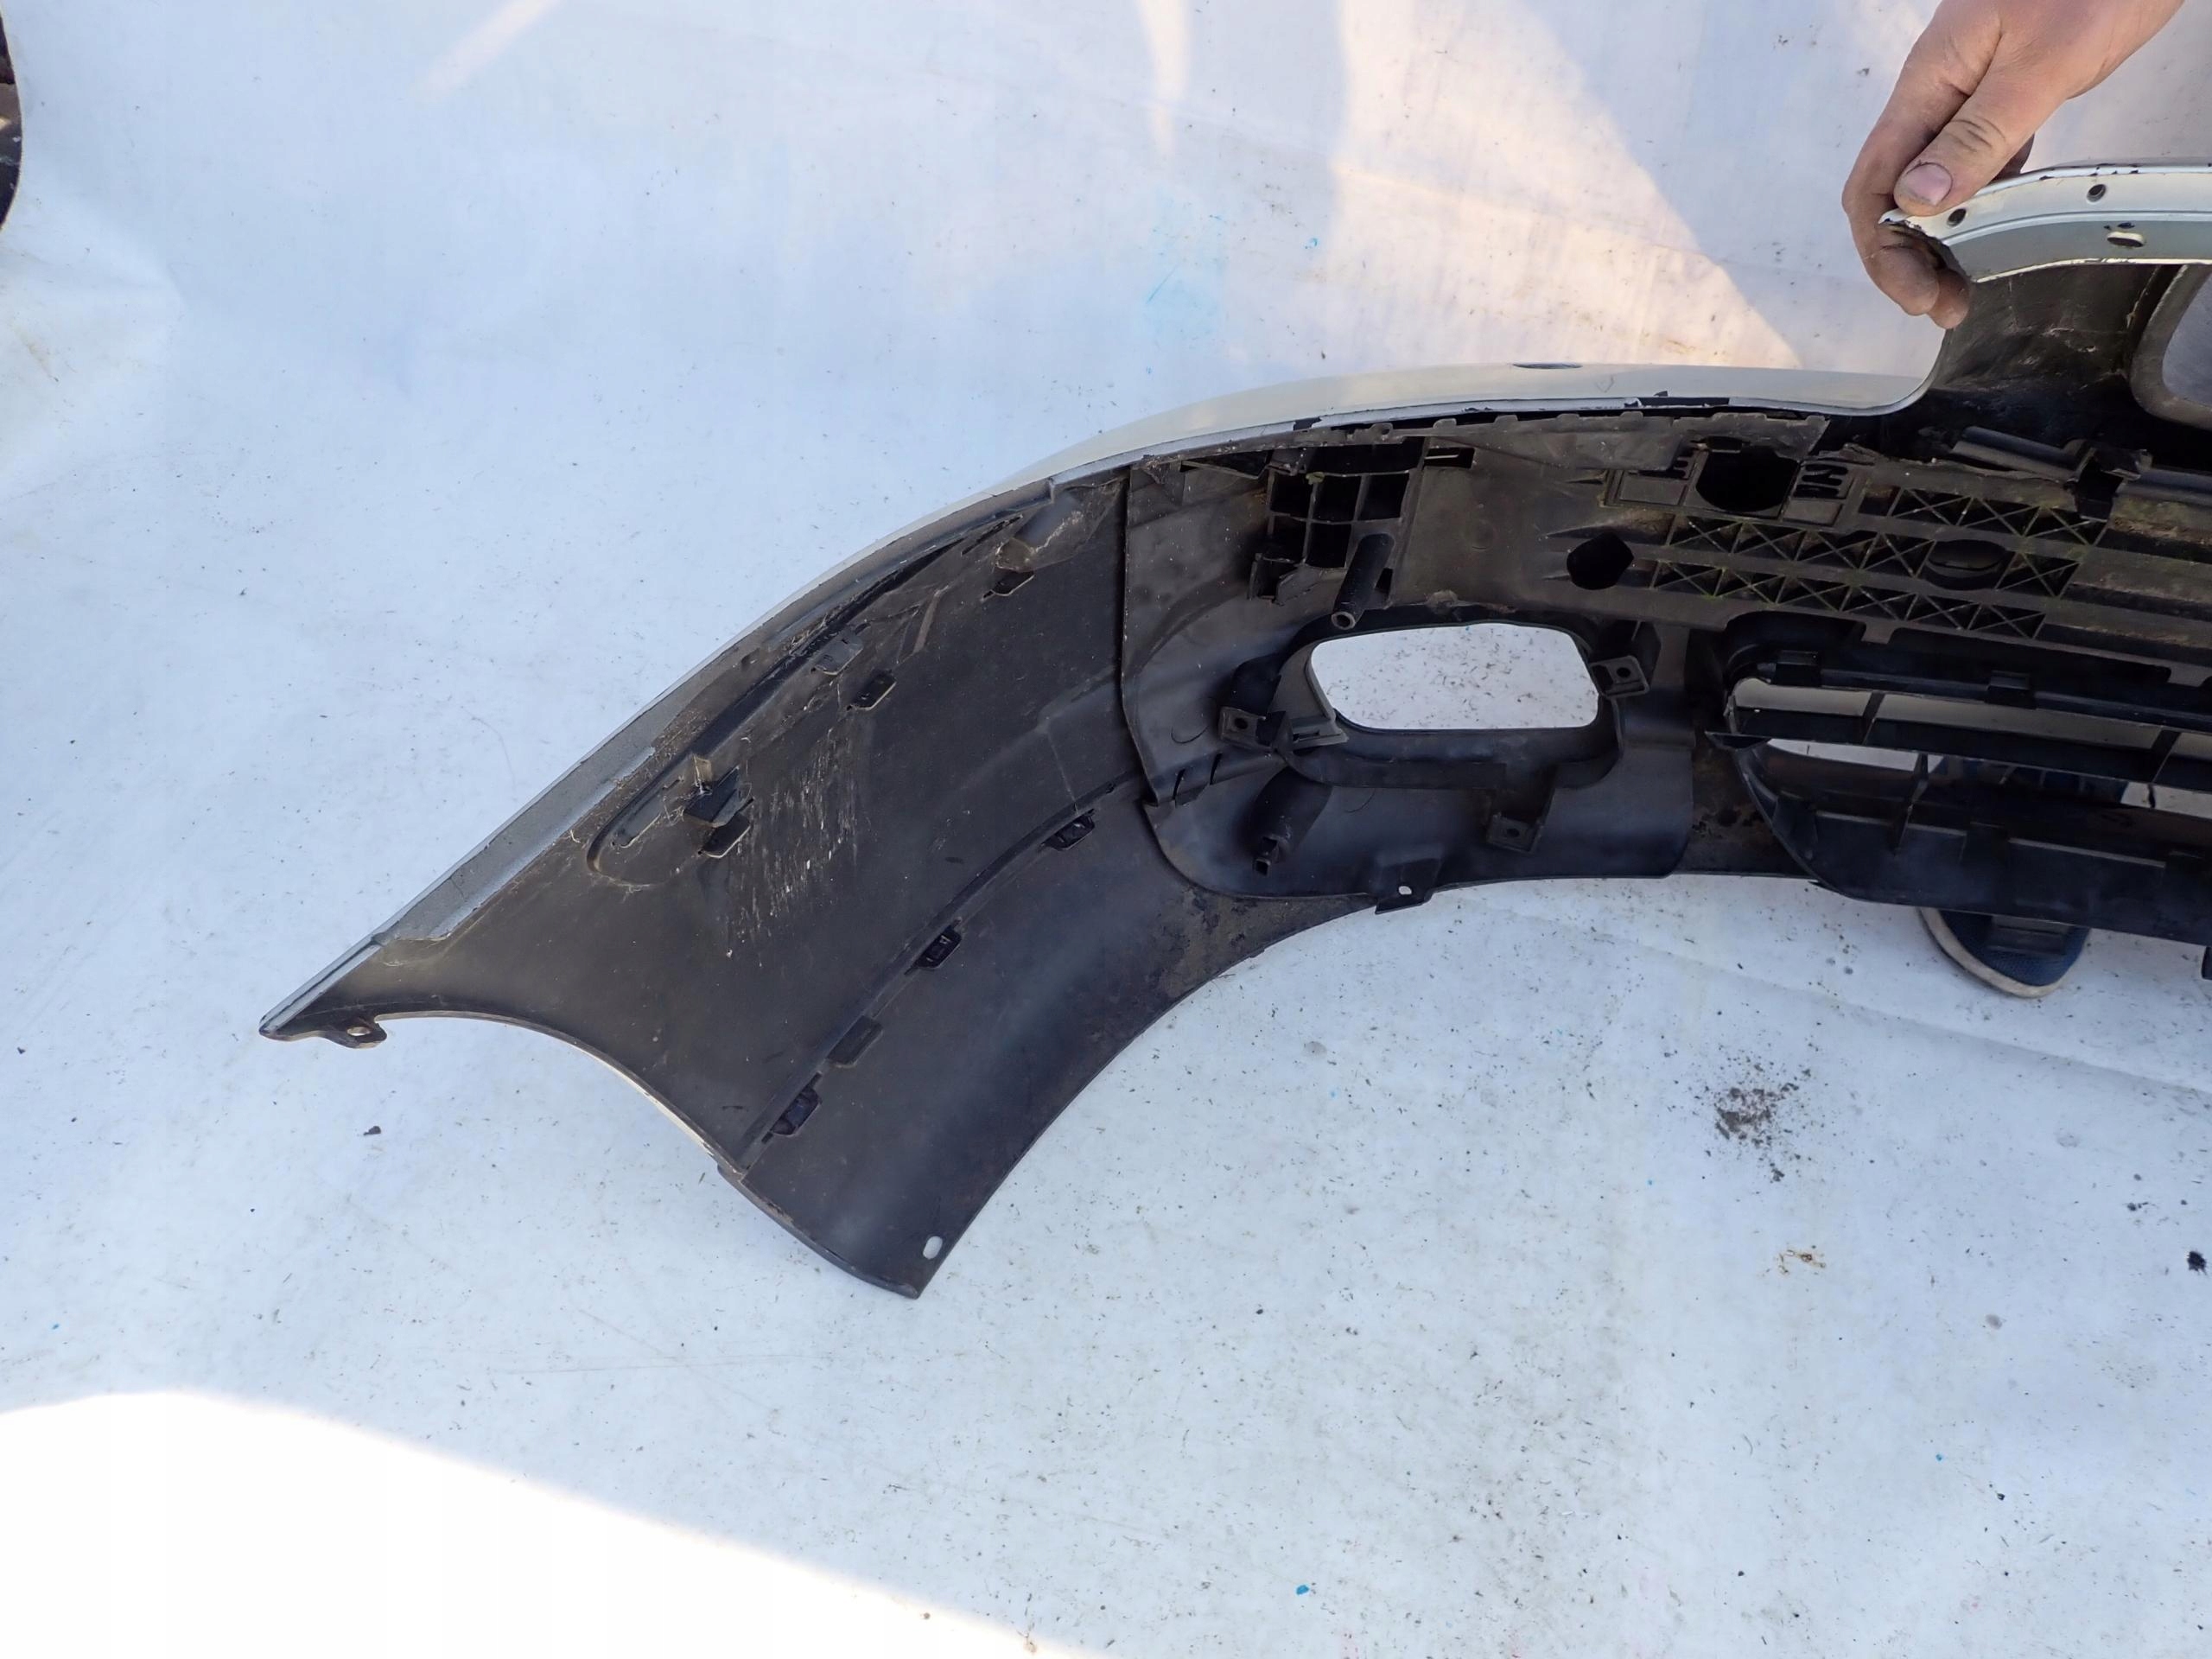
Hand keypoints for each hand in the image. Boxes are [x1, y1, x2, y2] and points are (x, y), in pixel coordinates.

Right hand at [1842, 0, 2184, 327]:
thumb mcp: (2039, 64)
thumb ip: (1977, 132)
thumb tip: (1916, 202)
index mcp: (1930, 83)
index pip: (1875, 183)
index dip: (1884, 249)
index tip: (1917, 291)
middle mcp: (1939, 92)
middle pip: (1893, 192)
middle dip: (1904, 256)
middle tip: (1940, 303)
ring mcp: (1969, 93)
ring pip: (1931, 182)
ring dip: (1938, 240)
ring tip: (1960, 284)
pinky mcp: (2006, 93)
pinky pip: (1975, 162)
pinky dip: (1975, 206)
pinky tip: (1991, 231)